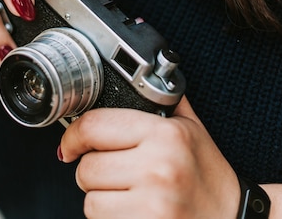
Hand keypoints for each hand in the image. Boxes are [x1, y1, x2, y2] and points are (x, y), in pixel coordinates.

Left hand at [59, 98, 240, 218]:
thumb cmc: (210, 175)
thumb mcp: (191, 128)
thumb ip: (162, 100)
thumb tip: (136, 77)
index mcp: (165, 134)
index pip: (94, 126)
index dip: (74, 136)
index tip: (71, 144)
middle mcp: (158, 168)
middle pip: (86, 168)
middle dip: (92, 171)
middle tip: (115, 172)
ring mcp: (152, 205)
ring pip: (90, 201)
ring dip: (100, 199)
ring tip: (127, 194)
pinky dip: (110, 218)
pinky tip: (132, 210)